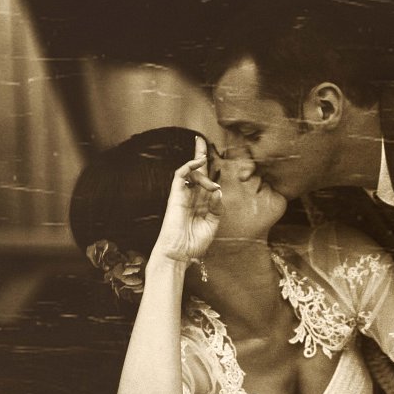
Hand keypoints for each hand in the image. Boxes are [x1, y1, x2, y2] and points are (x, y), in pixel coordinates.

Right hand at [152, 136, 223, 262]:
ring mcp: (182, 195)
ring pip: (190, 171)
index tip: (214, 157)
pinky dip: (189, 166)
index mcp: (201, 203)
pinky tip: (199, 162)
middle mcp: (192, 196)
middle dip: (199, 154)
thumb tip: (218, 189)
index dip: (209, 168)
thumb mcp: (212, 224)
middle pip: (196, 170)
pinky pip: (180, 175)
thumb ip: (217, 207)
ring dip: (200, 165)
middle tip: (201, 139)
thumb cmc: (194, 243)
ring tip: (208, 168)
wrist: (179, 254)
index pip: (206, 180)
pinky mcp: (175, 195)